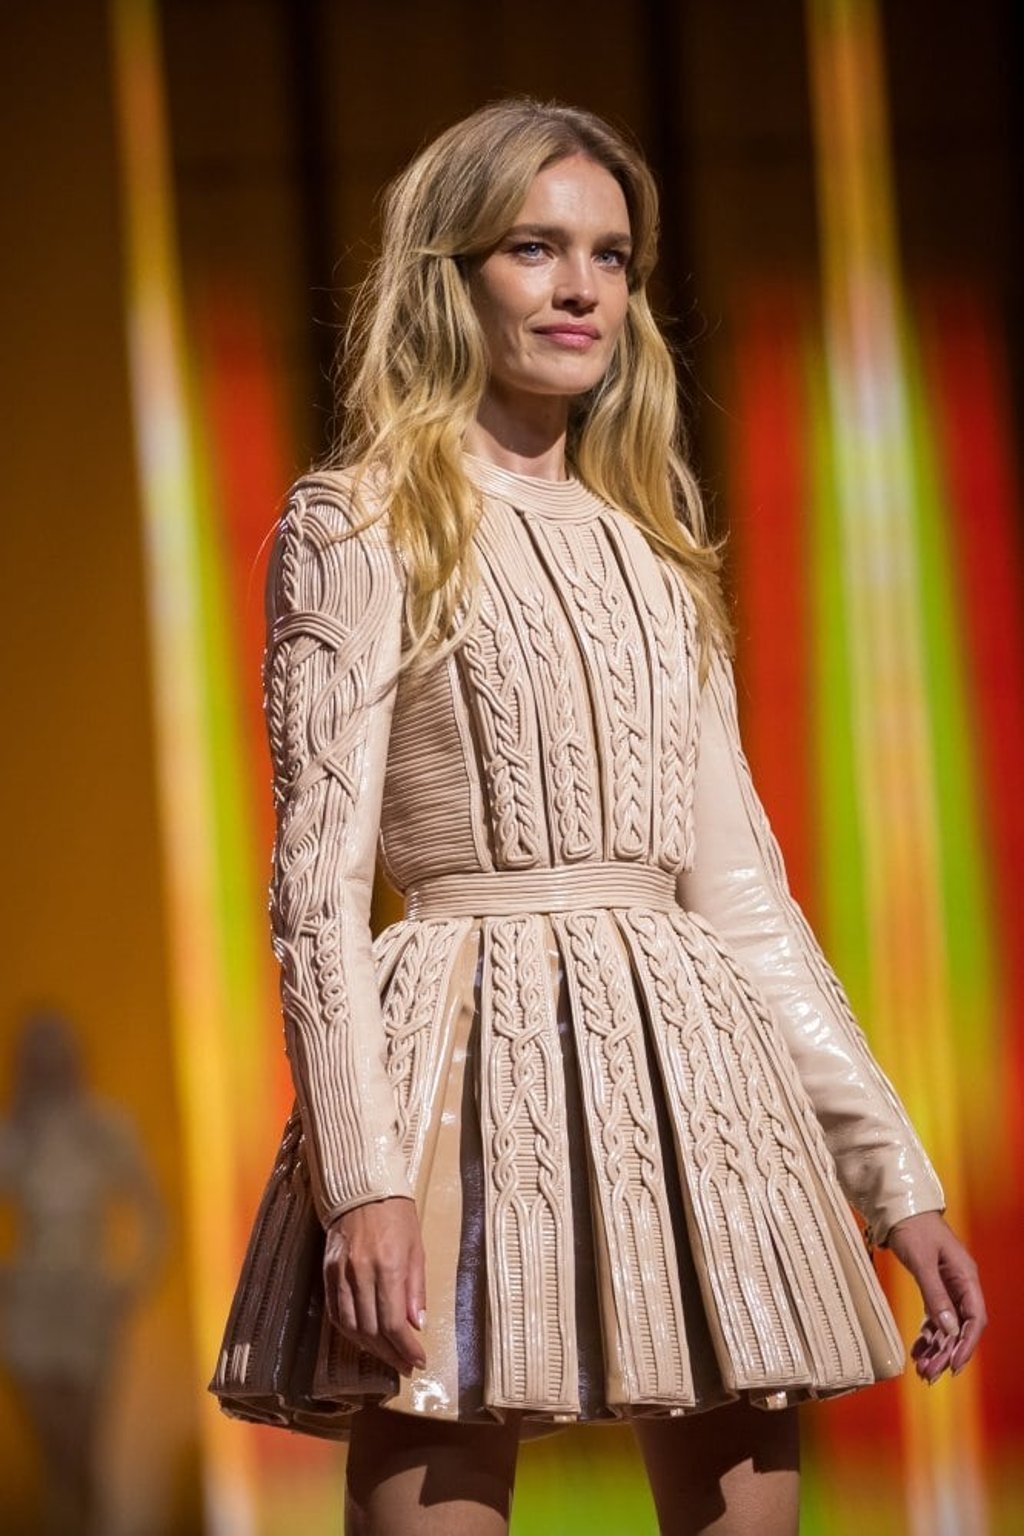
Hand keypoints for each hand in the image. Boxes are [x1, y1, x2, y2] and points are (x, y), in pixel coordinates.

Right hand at [324, 1195, 426, 1376]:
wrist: (362, 1188)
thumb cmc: (397, 1215)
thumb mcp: (417, 1247)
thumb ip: (416, 1288)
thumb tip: (417, 1325)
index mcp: (388, 1266)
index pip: (393, 1322)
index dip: (405, 1348)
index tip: (418, 1361)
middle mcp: (361, 1273)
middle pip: (371, 1330)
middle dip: (390, 1353)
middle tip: (405, 1366)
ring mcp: (340, 1273)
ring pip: (351, 1326)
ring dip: (370, 1348)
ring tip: (388, 1356)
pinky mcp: (327, 1272)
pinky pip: (336, 1312)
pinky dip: (350, 1331)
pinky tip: (364, 1339)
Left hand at [884, 1210, 985, 1383]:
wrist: (899, 1206)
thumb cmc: (912, 1227)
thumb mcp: (922, 1260)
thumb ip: (935, 1294)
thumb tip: (949, 1330)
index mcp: (966, 1276)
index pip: (975, 1319)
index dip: (966, 1345)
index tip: (954, 1366)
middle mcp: (961, 1284)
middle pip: (960, 1327)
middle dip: (947, 1352)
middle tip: (929, 1375)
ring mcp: (948, 1285)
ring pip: (947, 1325)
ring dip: (936, 1348)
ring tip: (922, 1370)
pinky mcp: (934, 1285)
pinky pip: (935, 1316)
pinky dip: (927, 1334)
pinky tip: (918, 1350)